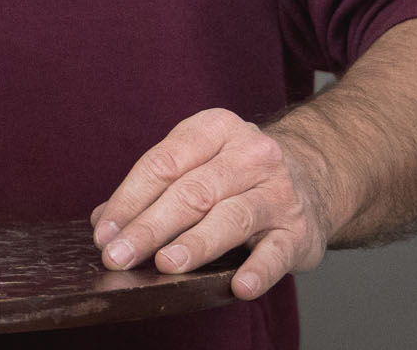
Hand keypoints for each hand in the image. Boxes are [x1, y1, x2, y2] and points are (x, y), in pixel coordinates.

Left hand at [92, 107, 339, 302]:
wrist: (313, 178)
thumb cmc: (237, 174)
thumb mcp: (197, 163)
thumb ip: (153, 188)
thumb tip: (104, 222)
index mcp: (215, 129)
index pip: (163, 164)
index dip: (129, 199)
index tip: (104, 232)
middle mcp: (250, 155)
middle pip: (191, 192)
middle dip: (150, 227)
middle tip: (119, 256)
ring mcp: (278, 192)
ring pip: (230, 218)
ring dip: (195, 244)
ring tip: (165, 265)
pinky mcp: (299, 230)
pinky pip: (276, 252)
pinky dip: (258, 270)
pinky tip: (239, 287)